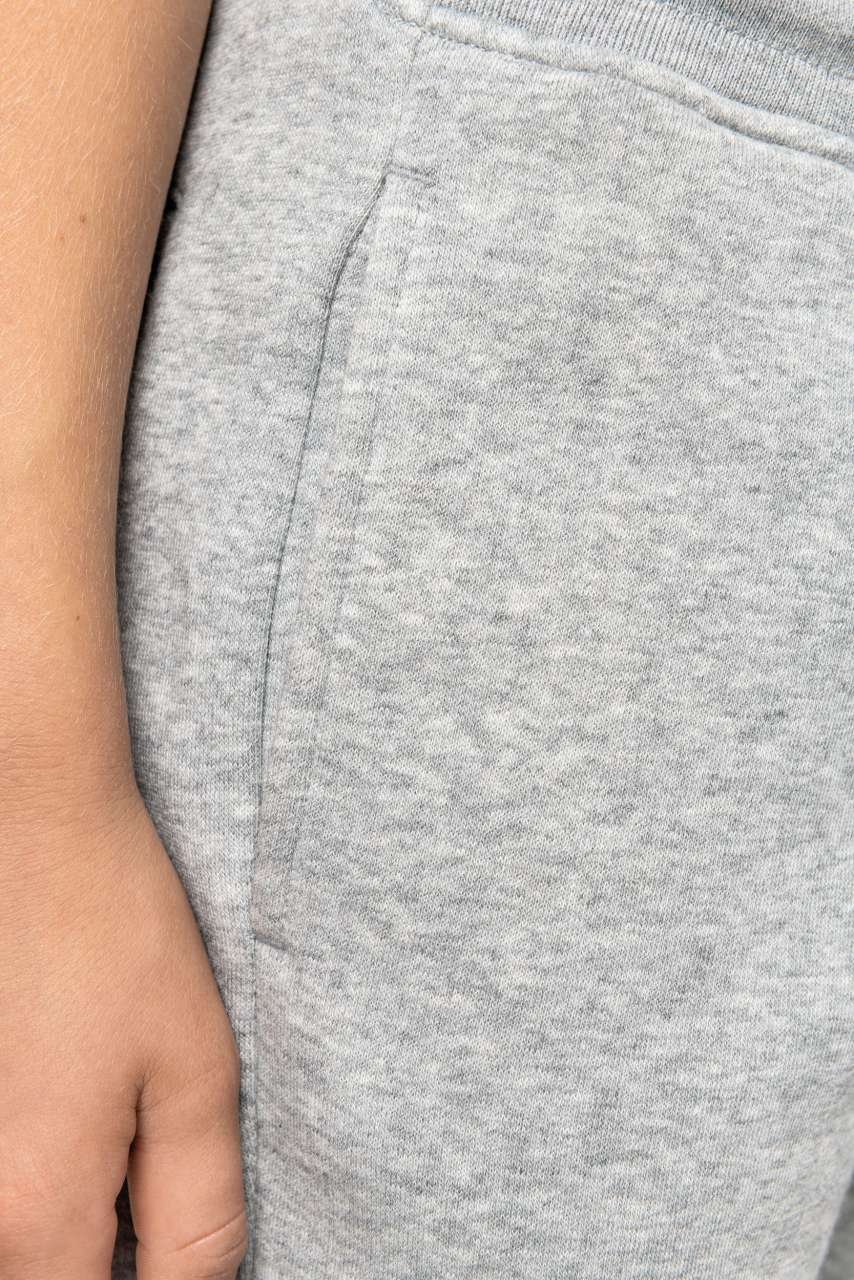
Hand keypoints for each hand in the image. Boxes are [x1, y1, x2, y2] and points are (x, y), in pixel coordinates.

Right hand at [0, 785, 247, 1278]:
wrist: (31, 828)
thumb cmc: (116, 936)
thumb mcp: (196, 1073)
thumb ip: (198, 1217)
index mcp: (36, 1213)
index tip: (162, 1239)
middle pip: (42, 1279)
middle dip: (102, 1250)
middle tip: (141, 1172)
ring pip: (17, 1240)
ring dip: (64, 1222)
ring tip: (101, 1117)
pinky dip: (32, 1182)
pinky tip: (62, 1099)